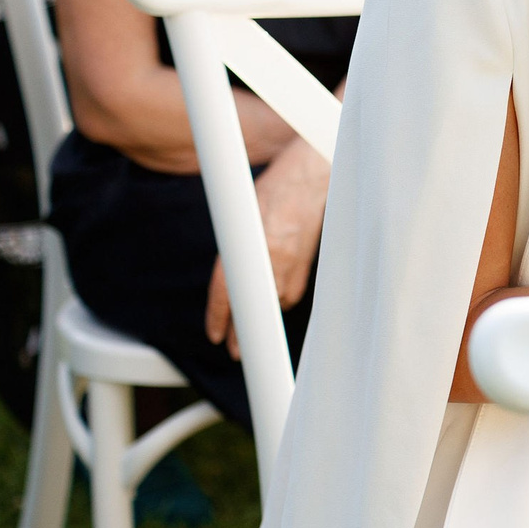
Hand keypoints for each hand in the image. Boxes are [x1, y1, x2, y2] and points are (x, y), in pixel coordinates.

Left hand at [204, 143, 329, 354]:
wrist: (312, 176)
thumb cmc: (277, 188)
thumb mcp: (245, 214)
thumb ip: (236, 246)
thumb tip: (230, 272)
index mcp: (253, 246)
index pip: (229, 291)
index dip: (220, 317)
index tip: (216, 336)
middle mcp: (274, 259)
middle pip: (254, 307)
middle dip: (244, 332)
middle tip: (236, 351)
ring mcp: (294, 263)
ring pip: (274, 301)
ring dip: (262, 314)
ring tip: (251, 330)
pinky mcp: (308, 263)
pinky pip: (291, 291)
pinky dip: (281, 297)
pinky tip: (275, 299)